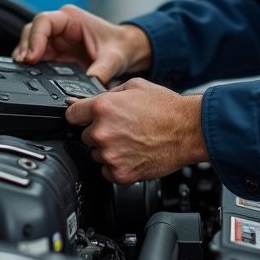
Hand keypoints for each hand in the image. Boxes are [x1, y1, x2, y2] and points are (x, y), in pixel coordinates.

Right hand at [12, 5, 150, 83]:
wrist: (125, 50)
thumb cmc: (119, 46)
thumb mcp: (113, 59)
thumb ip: (101, 71)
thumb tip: (89, 87)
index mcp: (72, 18)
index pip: (44, 21)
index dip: (35, 38)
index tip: (32, 56)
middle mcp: (60, 26)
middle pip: (31, 31)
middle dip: (25, 47)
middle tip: (24, 65)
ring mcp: (55, 40)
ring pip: (30, 43)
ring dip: (25, 57)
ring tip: (22, 71)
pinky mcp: (54, 53)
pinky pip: (36, 57)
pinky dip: (30, 66)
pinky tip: (29, 74)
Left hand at [67, 79, 209, 183]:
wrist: (189, 130)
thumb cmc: (167, 108)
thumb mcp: (135, 86)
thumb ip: (107, 94)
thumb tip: (84, 101)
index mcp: (103, 107)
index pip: (71, 115)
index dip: (80, 116)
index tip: (85, 118)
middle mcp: (102, 132)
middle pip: (84, 136)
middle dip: (99, 132)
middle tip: (122, 128)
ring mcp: (110, 155)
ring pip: (95, 154)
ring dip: (108, 149)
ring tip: (131, 141)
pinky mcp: (120, 173)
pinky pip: (107, 171)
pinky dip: (117, 165)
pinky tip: (133, 154)